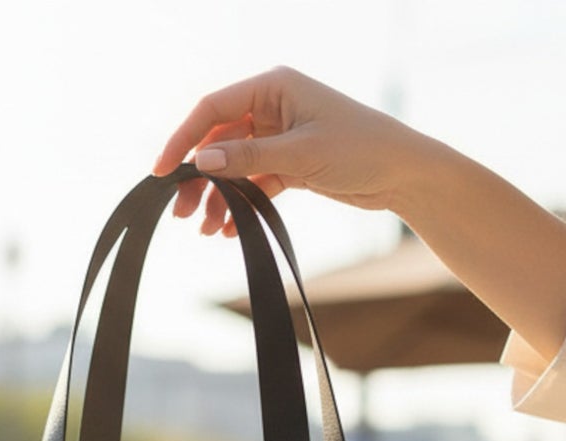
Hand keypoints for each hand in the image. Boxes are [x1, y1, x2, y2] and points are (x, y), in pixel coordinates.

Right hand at [153, 67, 434, 237]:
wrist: (404, 173)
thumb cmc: (360, 148)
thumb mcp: (299, 152)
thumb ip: (247, 156)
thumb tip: (201, 160)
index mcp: (274, 87)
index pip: (212, 108)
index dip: (183, 139)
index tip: (162, 172)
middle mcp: (273, 107)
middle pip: (217, 140)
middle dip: (197, 176)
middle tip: (180, 212)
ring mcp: (280, 136)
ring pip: (232, 165)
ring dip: (217, 196)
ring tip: (206, 228)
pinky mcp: (289, 163)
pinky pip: (252, 183)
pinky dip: (240, 204)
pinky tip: (230, 229)